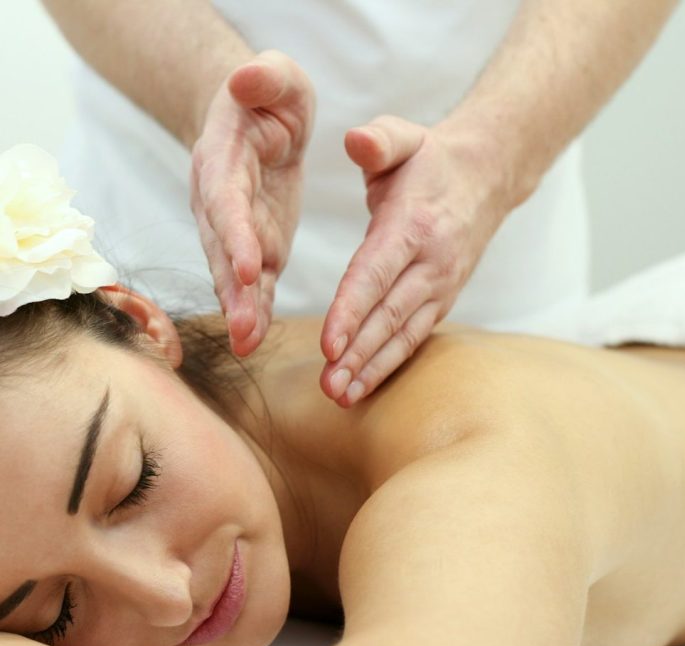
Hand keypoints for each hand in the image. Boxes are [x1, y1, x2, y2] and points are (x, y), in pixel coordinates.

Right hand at [190, 51, 314, 355]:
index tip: (247, 266)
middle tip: (243, 329)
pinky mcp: (257, 248)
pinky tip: (255, 339)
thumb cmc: (267, 97)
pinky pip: (254, 283)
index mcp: (224, 159)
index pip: (228, 200)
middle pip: (222, 249)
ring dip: (240, 311)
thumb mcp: (276, 76)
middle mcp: (220, 202)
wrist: (254, 122)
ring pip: (233, 276)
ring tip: (247, 344)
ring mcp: (236, 231)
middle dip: (232, 290)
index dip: (235, 233)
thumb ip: (265, 75)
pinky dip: (254, 310)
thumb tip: (247, 76)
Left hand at [319, 115, 508, 405]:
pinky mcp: (441, 301)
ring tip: (342, 396)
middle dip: (358, 353)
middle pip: (389, 315)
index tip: (328, 345)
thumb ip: (379, 140)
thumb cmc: (430, 161)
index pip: (376, 274)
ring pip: (403, 334)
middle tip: (330, 387)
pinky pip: (414, 337)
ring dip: (372, 368)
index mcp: (413, 225)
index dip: (352, 311)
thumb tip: (355, 142)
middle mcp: (430, 263)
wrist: (486, 179)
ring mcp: (439, 286)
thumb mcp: (404, 137)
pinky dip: (390, 364)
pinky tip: (364, 385)